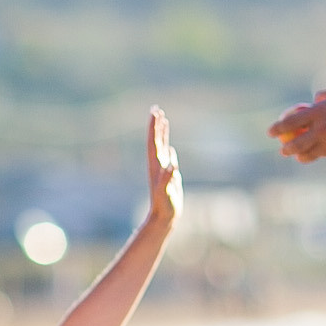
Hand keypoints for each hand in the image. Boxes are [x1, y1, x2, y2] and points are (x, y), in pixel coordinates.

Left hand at [146, 106, 181, 223]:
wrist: (164, 216)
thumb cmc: (163, 205)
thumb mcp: (164, 192)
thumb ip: (167, 178)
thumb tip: (172, 165)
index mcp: (155, 165)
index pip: (153, 142)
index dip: (154, 128)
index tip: (155, 113)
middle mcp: (157, 164)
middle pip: (155, 141)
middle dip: (156, 125)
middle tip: (156, 109)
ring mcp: (163, 170)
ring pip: (162, 147)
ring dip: (162, 134)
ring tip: (163, 121)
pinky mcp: (169, 176)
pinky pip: (168, 159)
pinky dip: (169, 150)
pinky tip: (170, 147)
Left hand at [269, 85, 325, 162]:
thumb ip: (322, 97)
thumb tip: (313, 102)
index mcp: (318, 111)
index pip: (291, 123)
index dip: (278, 129)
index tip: (270, 133)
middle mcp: (322, 128)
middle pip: (296, 144)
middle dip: (286, 148)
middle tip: (282, 148)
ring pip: (308, 154)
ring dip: (299, 155)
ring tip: (296, 154)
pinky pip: (321, 155)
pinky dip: (314, 155)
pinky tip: (312, 154)